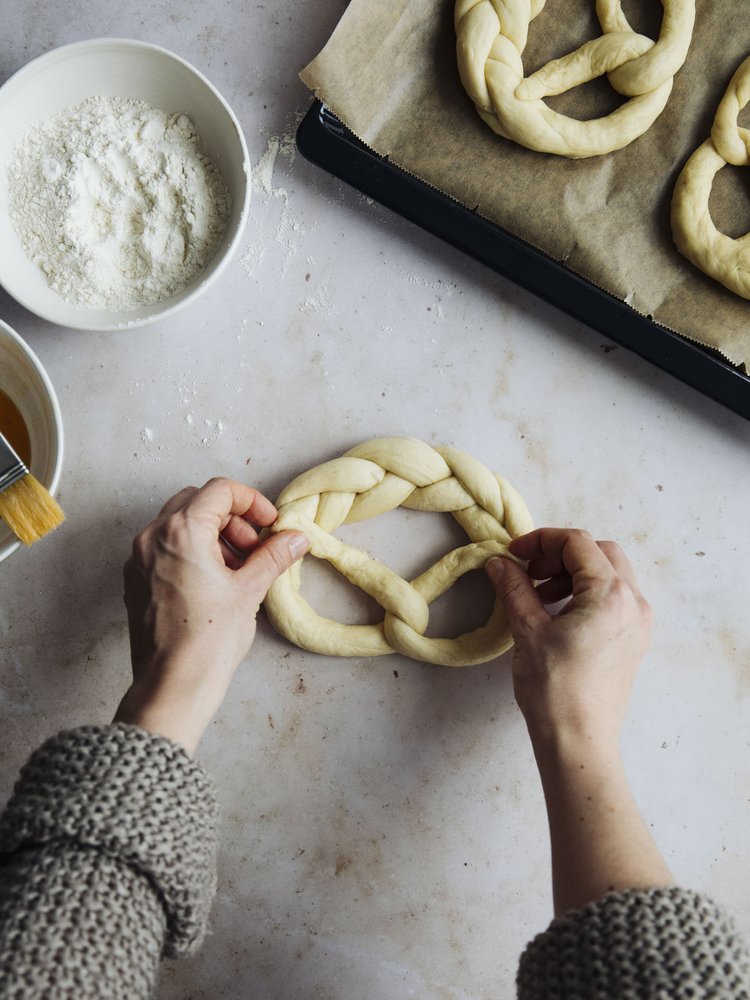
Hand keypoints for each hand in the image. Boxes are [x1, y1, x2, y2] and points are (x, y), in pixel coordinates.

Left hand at [114, 478, 308, 753]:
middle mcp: (152, 537)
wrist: (173, 684)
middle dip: (232, 518)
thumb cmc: (208, 639)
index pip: (220, 490)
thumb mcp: (250, 590)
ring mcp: (139, 559)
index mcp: (181, 531)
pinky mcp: (135, 580)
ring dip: (212, 534)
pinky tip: (214, 582)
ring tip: (238, 568)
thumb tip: (296, 537)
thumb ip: (274, 555)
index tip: (269, 523)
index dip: (252, 501)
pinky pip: (165, 548)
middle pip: (197, 502)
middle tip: (255, 547)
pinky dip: (191, 551)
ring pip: (178, 524)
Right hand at [488, 530, 668, 914]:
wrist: (579, 741)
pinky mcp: (633, 640)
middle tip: (528, 569)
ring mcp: (638, 622)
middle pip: (599, 552)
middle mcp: (634, 603)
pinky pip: (614, 598)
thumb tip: (498, 562)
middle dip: (560, 553)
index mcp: (611, 595)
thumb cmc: (554, 690)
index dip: (541, 540)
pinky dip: (586, 592)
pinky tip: (557, 612)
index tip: (514, 554)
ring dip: (573, 572)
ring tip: (539, 592)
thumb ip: (514, 588)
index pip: (578, 543)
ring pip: (609, 574)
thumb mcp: (528, 631)